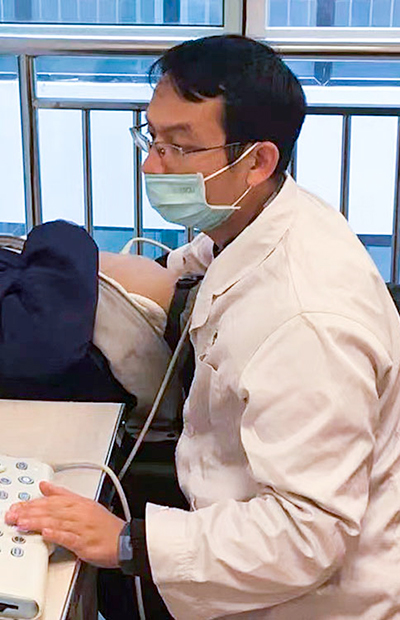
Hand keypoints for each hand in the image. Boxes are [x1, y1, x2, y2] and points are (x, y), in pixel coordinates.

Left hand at [5, 481, 125, 567]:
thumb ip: (62, 494)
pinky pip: (70, 538)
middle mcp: (79, 513)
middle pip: (52, 510)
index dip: (33, 503)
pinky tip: (46, 534)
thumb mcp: (84, 503)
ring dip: (38, 522)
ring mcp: (82, 528)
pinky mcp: (85, 543)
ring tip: (23, 523)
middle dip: (30, 512)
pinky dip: (58, 535)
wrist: (124, 540)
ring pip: (57, 522)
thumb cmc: (105, 525)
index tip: (18, 506)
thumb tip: (45, 486)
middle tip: (14, 514)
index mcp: (78, 503)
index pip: (52, 500)